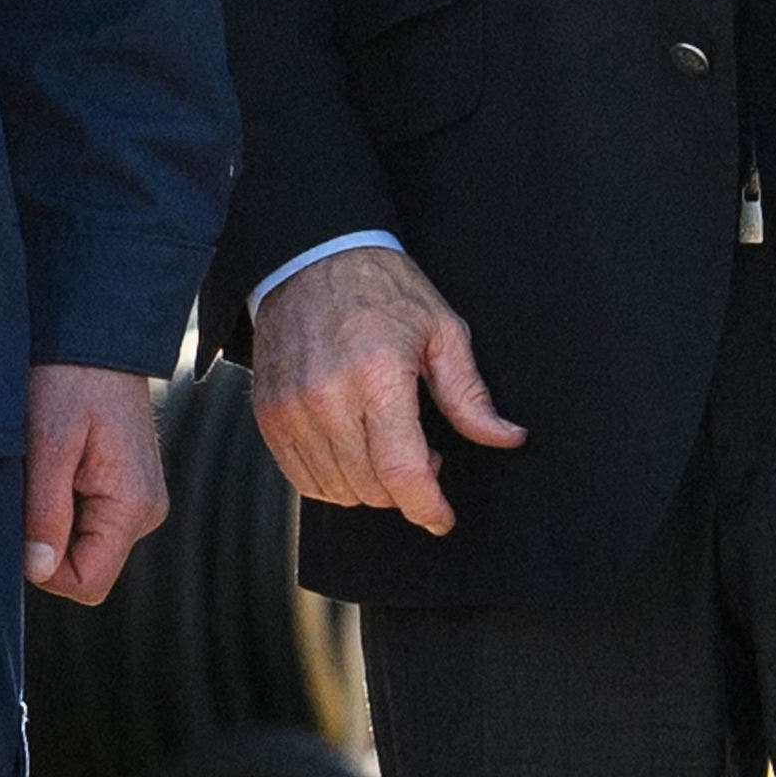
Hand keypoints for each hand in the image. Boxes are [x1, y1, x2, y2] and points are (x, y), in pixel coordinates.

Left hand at [23, 365, 168, 604]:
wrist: (99, 336)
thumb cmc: (73, 380)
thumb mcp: (49, 441)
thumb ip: (45, 510)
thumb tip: (38, 571)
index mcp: (133, 505)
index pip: (87, 583)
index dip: (44, 568)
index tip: (23, 521)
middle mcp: (146, 512)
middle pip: (83, 567)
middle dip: (46, 538)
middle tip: (34, 481)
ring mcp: (138, 501)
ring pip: (82, 546)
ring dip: (51, 518)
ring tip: (46, 466)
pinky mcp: (126, 490)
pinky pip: (87, 523)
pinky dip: (61, 504)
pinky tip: (56, 464)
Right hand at [247, 246, 524, 534]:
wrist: (311, 258)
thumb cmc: (383, 290)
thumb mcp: (442, 330)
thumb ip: (470, 395)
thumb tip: (507, 437)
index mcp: (378, 375)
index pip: (402, 470)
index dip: (427, 506)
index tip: (442, 518)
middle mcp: (327, 398)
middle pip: (371, 487)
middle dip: (405, 487)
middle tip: (422, 450)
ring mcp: (292, 410)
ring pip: (337, 490)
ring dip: (369, 485)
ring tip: (386, 442)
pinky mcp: (268, 416)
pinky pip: (303, 480)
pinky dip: (334, 480)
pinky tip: (353, 448)